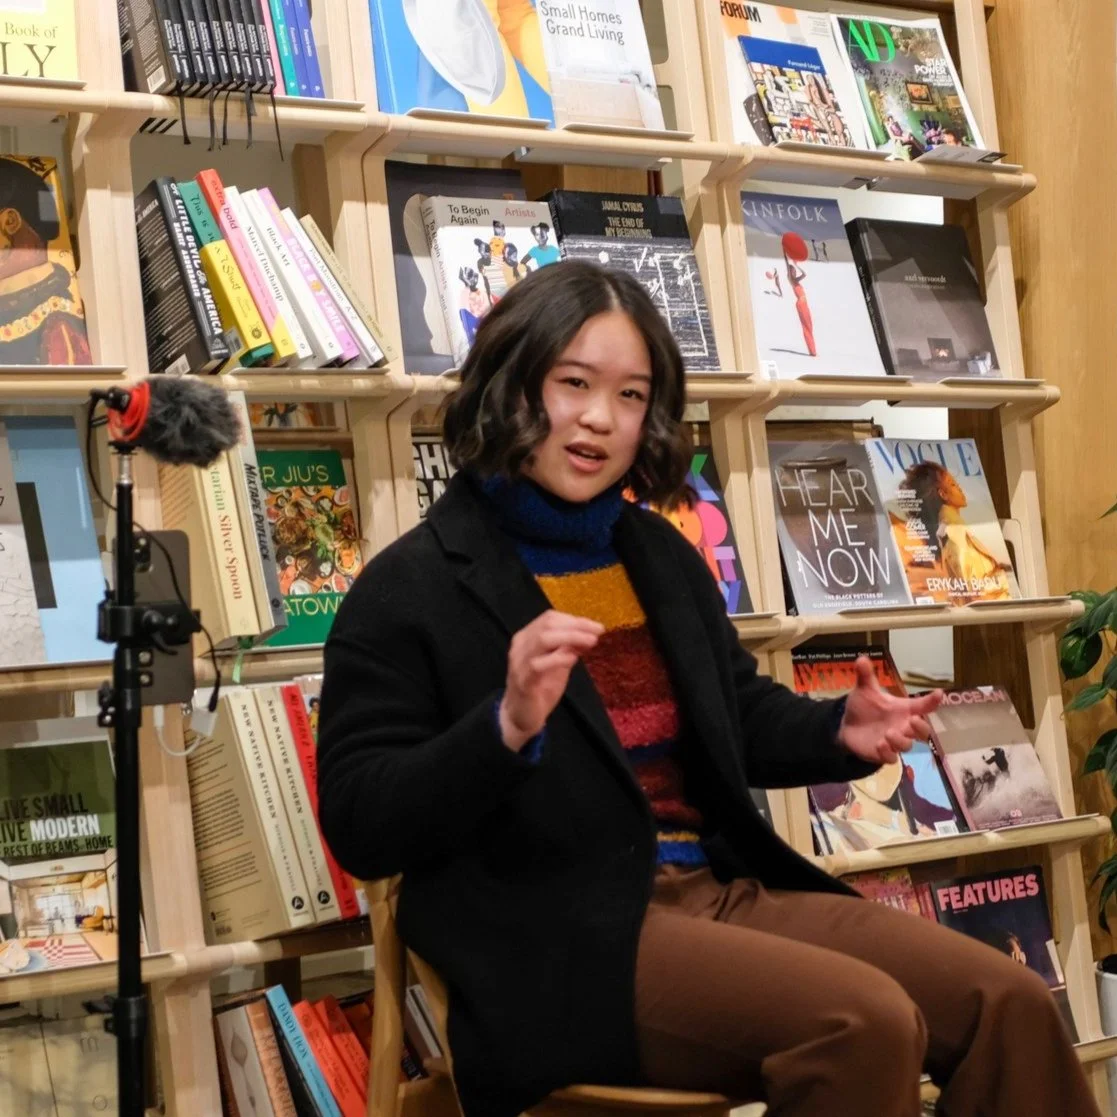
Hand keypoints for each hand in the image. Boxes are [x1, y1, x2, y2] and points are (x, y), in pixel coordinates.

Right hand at [499, 611, 603, 751]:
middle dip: (576, 625)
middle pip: (547, 625)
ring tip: (591, 642)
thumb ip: (568, 649)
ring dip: (571, 637)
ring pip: (543, 640)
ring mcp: (519, 663)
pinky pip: (539, 665)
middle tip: (597, 631)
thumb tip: (589, 634)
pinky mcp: (523, 682)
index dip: (574, 619)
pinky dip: (558, 658)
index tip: (595, 627)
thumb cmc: (540, 689)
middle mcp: (520, 646)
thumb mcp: (558, 664)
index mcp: (527, 638)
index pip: (549, 618)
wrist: (521, 717)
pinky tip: (573, 659)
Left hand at [837, 656, 943, 766]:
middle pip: (923, 732)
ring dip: (900, 740)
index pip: (923, 706)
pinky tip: (879, 744)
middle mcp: (903, 726)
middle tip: (912, 720)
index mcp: (903, 710)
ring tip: (888, 733)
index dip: (933, 700)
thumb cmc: (864, 707)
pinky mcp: (882, 754)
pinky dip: (887, 752)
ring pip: (907, 746)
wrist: (848, 725)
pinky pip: (891, 758)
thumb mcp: (865, 690)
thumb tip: (861, 658)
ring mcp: (894, 742)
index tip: (939, 693)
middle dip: (921, 727)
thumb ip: (866, 676)